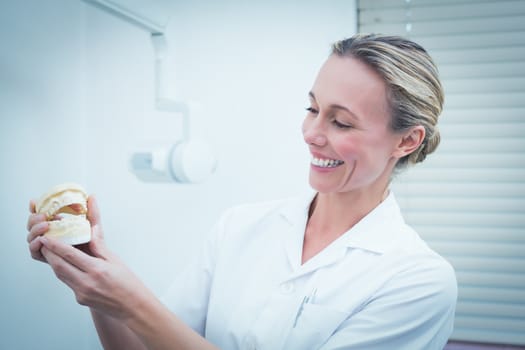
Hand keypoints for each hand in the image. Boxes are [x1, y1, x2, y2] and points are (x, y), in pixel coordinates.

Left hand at [27, 196, 151, 320]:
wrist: (133, 307)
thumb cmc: (128, 283)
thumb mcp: (116, 261)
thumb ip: (100, 247)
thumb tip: (92, 231)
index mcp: (97, 270)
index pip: (70, 255)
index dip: (55, 245)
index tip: (46, 238)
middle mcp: (86, 283)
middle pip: (59, 266)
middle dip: (49, 253)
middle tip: (43, 243)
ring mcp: (81, 293)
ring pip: (60, 275)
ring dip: (54, 263)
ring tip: (51, 252)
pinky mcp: (80, 299)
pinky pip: (68, 283)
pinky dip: (64, 272)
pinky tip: (65, 265)